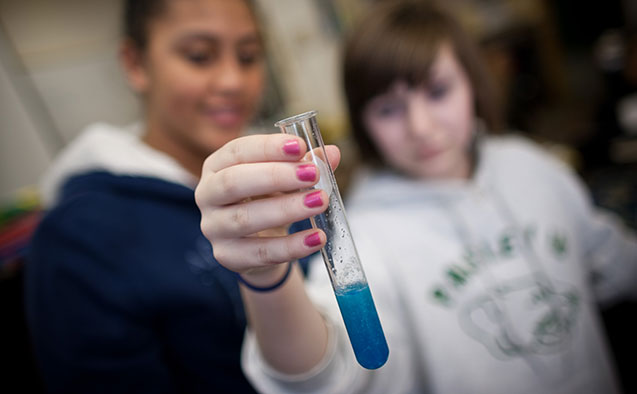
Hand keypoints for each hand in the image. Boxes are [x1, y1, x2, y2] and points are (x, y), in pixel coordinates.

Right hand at [195, 134, 340, 282]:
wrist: (260, 243)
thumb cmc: (269, 199)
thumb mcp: (285, 178)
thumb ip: (307, 164)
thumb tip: (332, 153)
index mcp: (217, 166)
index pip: (237, 151)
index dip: (267, 148)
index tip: (299, 146)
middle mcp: (207, 194)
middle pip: (234, 182)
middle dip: (276, 176)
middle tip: (313, 174)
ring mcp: (214, 228)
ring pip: (245, 219)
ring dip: (286, 209)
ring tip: (320, 201)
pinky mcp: (228, 256)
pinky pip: (260, 253)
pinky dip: (291, 246)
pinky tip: (317, 238)